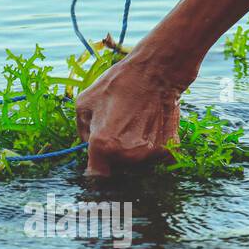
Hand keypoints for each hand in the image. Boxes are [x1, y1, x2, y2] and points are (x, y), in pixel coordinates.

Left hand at [77, 53, 185, 176]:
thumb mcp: (84, 102)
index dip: (96, 168)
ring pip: (136, 163)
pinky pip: (154, 157)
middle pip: (117, 169)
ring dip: (133, 151)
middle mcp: (126, 155)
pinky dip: (151, 147)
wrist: (156, 73)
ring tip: (135, 125)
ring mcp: (148, 154)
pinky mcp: (167, 150)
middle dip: (114, 155)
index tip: (99, 159)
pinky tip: (150, 127)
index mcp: (102, 145)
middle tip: (119, 129)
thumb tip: (88, 146)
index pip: (97, 175)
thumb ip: (82, 131)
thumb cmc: (119, 84)